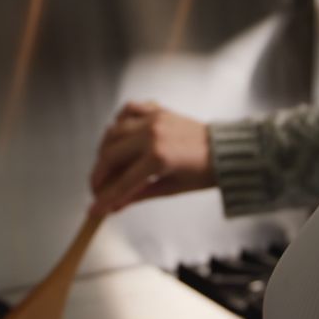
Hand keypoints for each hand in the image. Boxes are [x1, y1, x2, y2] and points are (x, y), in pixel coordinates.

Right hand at [89, 101, 214, 215]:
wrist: (225, 151)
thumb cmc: (203, 172)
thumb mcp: (171, 188)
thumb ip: (139, 195)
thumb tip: (114, 207)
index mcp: (159, 158)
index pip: (123, 182)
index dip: (105, 198)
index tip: (93, 209)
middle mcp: (152, 135)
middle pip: (110, 155)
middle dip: (99, 174)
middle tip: (96, 188)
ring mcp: (153, 119)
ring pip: (113, 131)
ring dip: (104, 149)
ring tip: (105, 166)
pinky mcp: (157, 109)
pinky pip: (128, 109)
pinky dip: (119, 121)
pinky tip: (119, 135)